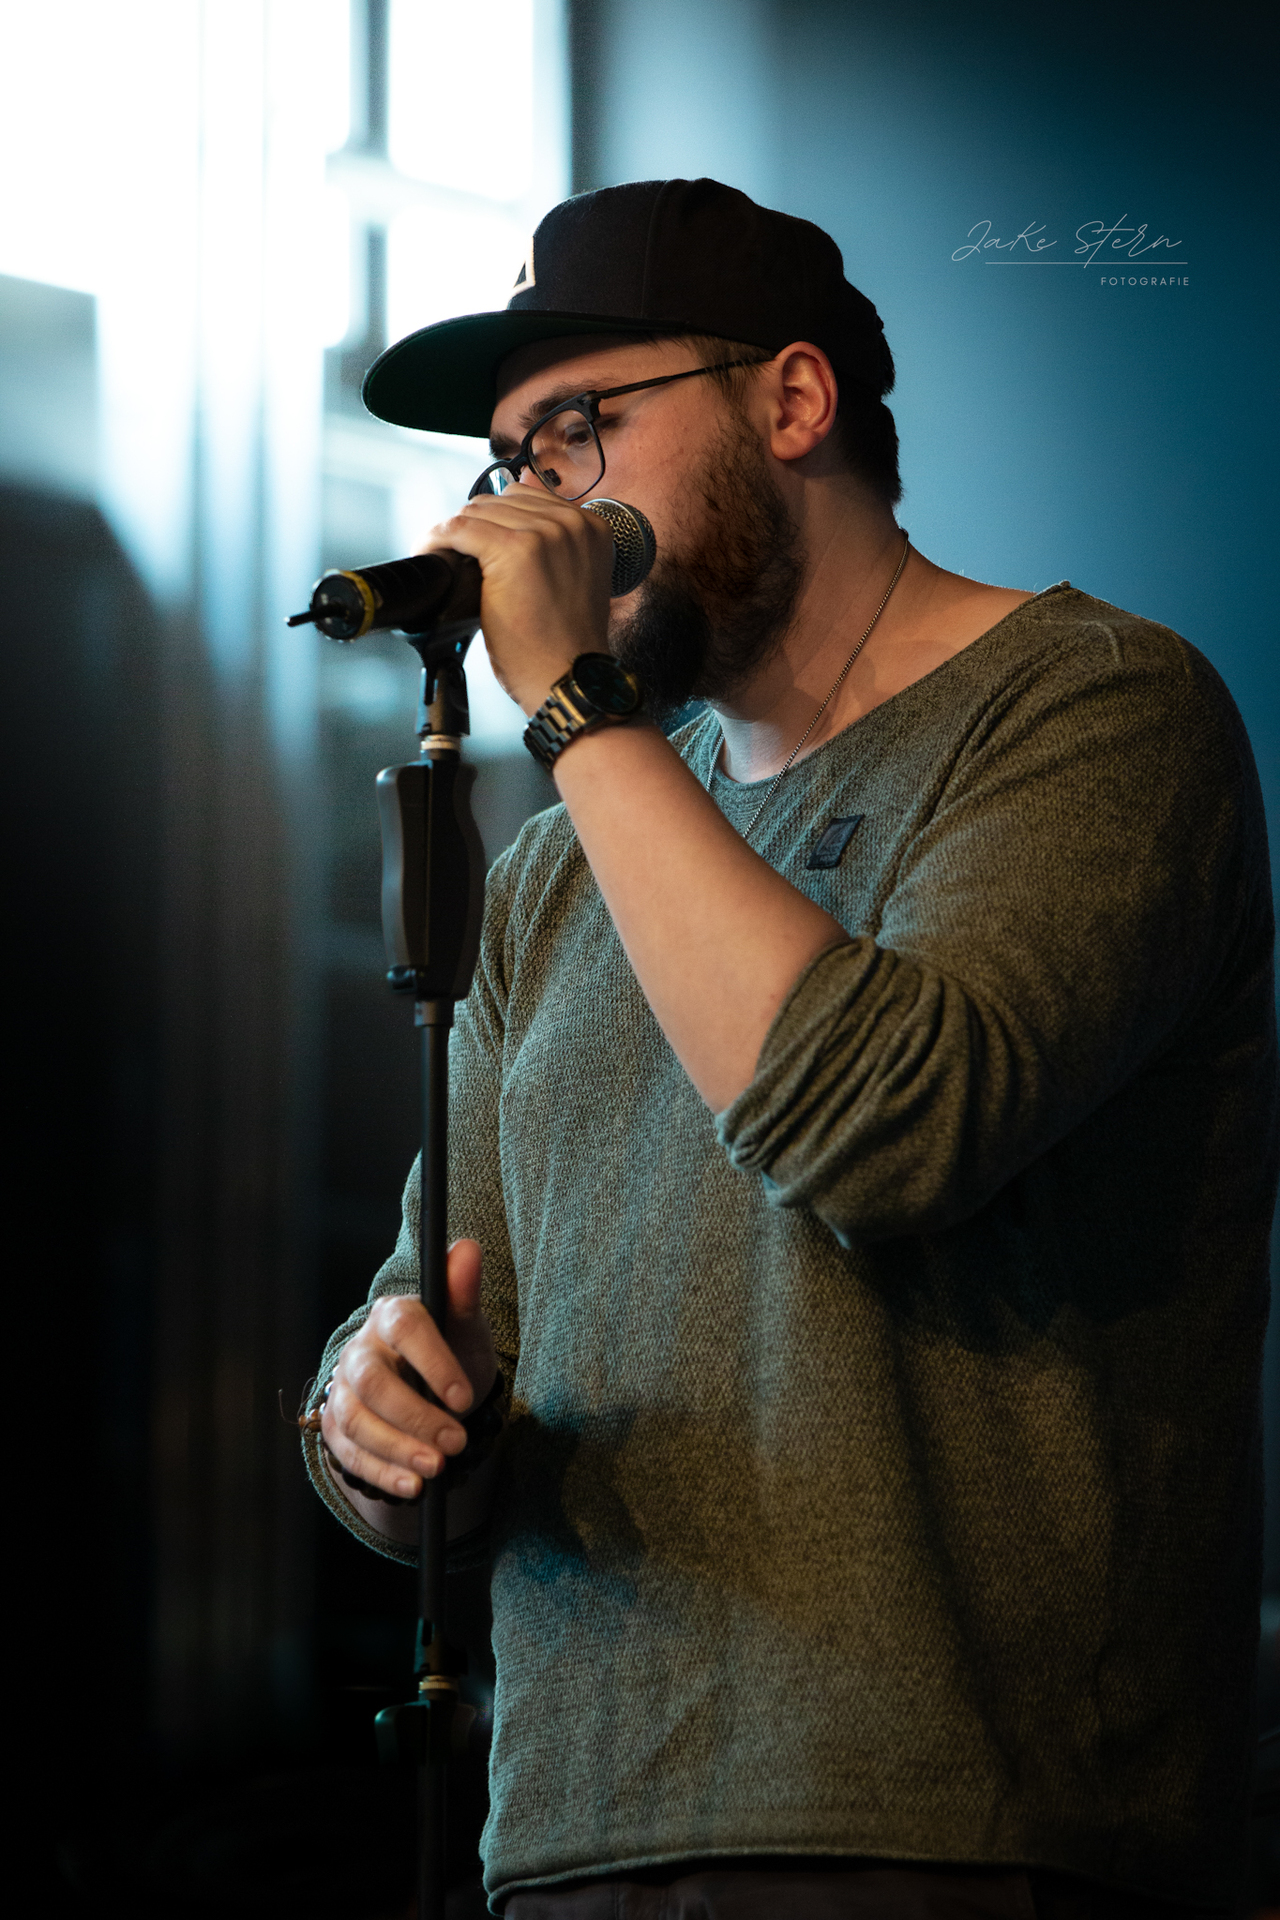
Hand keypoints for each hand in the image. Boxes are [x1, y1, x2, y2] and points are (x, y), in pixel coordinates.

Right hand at [321, 1238, 497, 1501]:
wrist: (428, 1390)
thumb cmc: (450, 1349)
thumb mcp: (465, 1325)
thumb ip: (463, 1292)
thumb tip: (468, 1248)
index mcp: (394, 1315)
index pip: (405, 1328)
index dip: (433, 1363)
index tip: (463, 1398)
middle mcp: (362, 1349)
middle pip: (374, 1382)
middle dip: (415, 1417)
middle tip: (455, 1444)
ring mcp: (343, 1388)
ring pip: (356, 1420)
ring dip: (397, 1449)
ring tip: (436, 1470)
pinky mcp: (335, 1425)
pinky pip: (347, 1452)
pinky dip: (380, 1472)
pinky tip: (413, 1487)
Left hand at [418, 487, 614, 713]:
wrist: (568, 679)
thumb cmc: (565, 644)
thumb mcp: (573, 581)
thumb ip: (552, 547)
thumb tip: (508, 518)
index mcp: (590, 526)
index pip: (527, 498)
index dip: (495, 519)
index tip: (477, 541)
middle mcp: (571, 523)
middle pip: (500, 501)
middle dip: (473, 526)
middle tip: (455, 554)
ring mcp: (544, 534)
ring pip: (477, 512)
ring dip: (452, 532)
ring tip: (440, 555)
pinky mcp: (514, 550)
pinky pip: (460, 529)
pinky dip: (437, 540)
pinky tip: (430, 553)